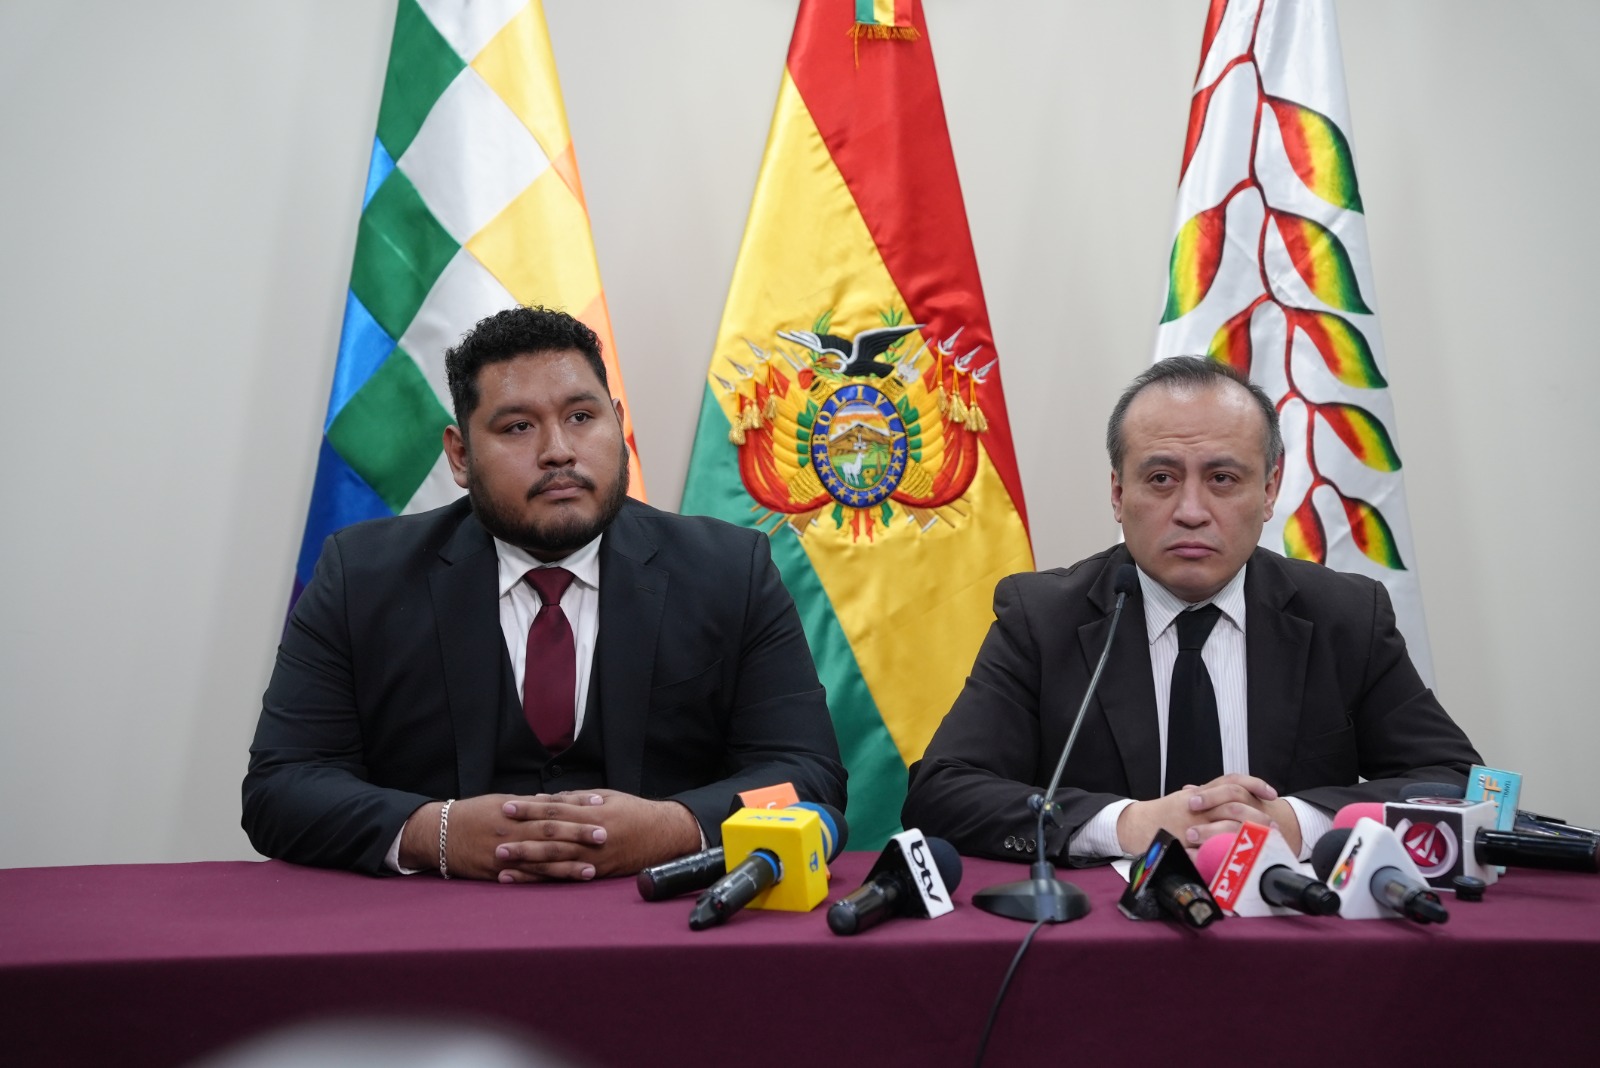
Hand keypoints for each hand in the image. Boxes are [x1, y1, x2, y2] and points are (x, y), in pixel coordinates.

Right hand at [401, 793, 600, 880]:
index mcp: (515, 811)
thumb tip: (556, 801)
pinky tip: (560, 885)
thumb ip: (530, 804)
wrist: (439, 834)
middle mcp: (512, 832)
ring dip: (567, 866)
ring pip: (541, 861)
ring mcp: (505, 855)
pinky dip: (544, 881)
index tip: (599, 806)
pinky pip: (524, 879)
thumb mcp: (501, 801)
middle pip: (551, 833)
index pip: (552, 807)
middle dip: (578, 835)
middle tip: (605, 836)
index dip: (576, 807)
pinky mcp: (498, 873)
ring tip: (592, 870)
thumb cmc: (473, 814)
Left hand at [494, 789, 702, 882]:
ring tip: (503, 865)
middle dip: (524, 840)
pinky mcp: (597, 874)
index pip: (556, 811)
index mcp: (593, 814)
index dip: (531, 810)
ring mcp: (595, 859)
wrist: (663, 835)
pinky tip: (525, 880)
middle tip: (498, 842)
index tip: (508, 808)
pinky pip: (566, 878)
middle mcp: (593, 838)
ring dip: (528, 864)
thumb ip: (574, 799)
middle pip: (553, 839)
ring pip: (556, 862)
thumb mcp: (606, 797)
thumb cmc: (633, 812)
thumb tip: (542, 800)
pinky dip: (544, 879)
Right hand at [1114, 774, 1299, 854]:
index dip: (1254, 784)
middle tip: (1274, 826)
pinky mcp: (1187, 844)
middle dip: (1258, 816)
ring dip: (1248, 834)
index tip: (1272, 793)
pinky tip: (1242, 857)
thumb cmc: (1163, 814)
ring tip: (1265, 843)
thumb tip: (1233, 792)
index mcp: (1200, 794)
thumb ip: (1207, 796)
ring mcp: (1193, 826)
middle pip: (1234, 806)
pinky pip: (1211, 849)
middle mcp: (1198, 807)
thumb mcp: (1185, 799)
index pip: (1231, 782)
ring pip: (1226, 826)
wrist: (1136, 825)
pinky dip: (1227, 852)